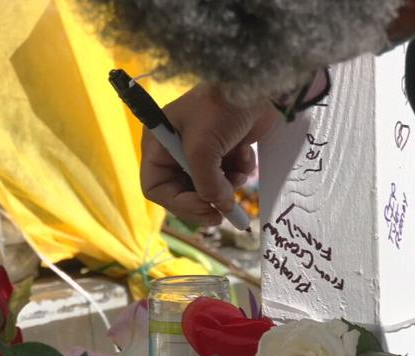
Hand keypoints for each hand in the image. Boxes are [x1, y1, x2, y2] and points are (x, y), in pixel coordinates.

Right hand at [140, 84, 275, 224]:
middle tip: (225, 212)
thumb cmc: (221, 107)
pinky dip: (240, 170)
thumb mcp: (205, 148)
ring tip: (239, 172)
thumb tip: (218, 208)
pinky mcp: (224, 150)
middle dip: (207, 199)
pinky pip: (228, 175)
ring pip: (209, 187)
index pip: (156, 188)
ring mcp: (201, 151)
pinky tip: (246, 155)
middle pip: (184, 193)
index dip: (179, 204)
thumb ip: (206, 184)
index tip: (206, 210)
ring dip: (227, 185)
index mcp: (160, 144)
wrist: (257, 84)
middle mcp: (176, 150)